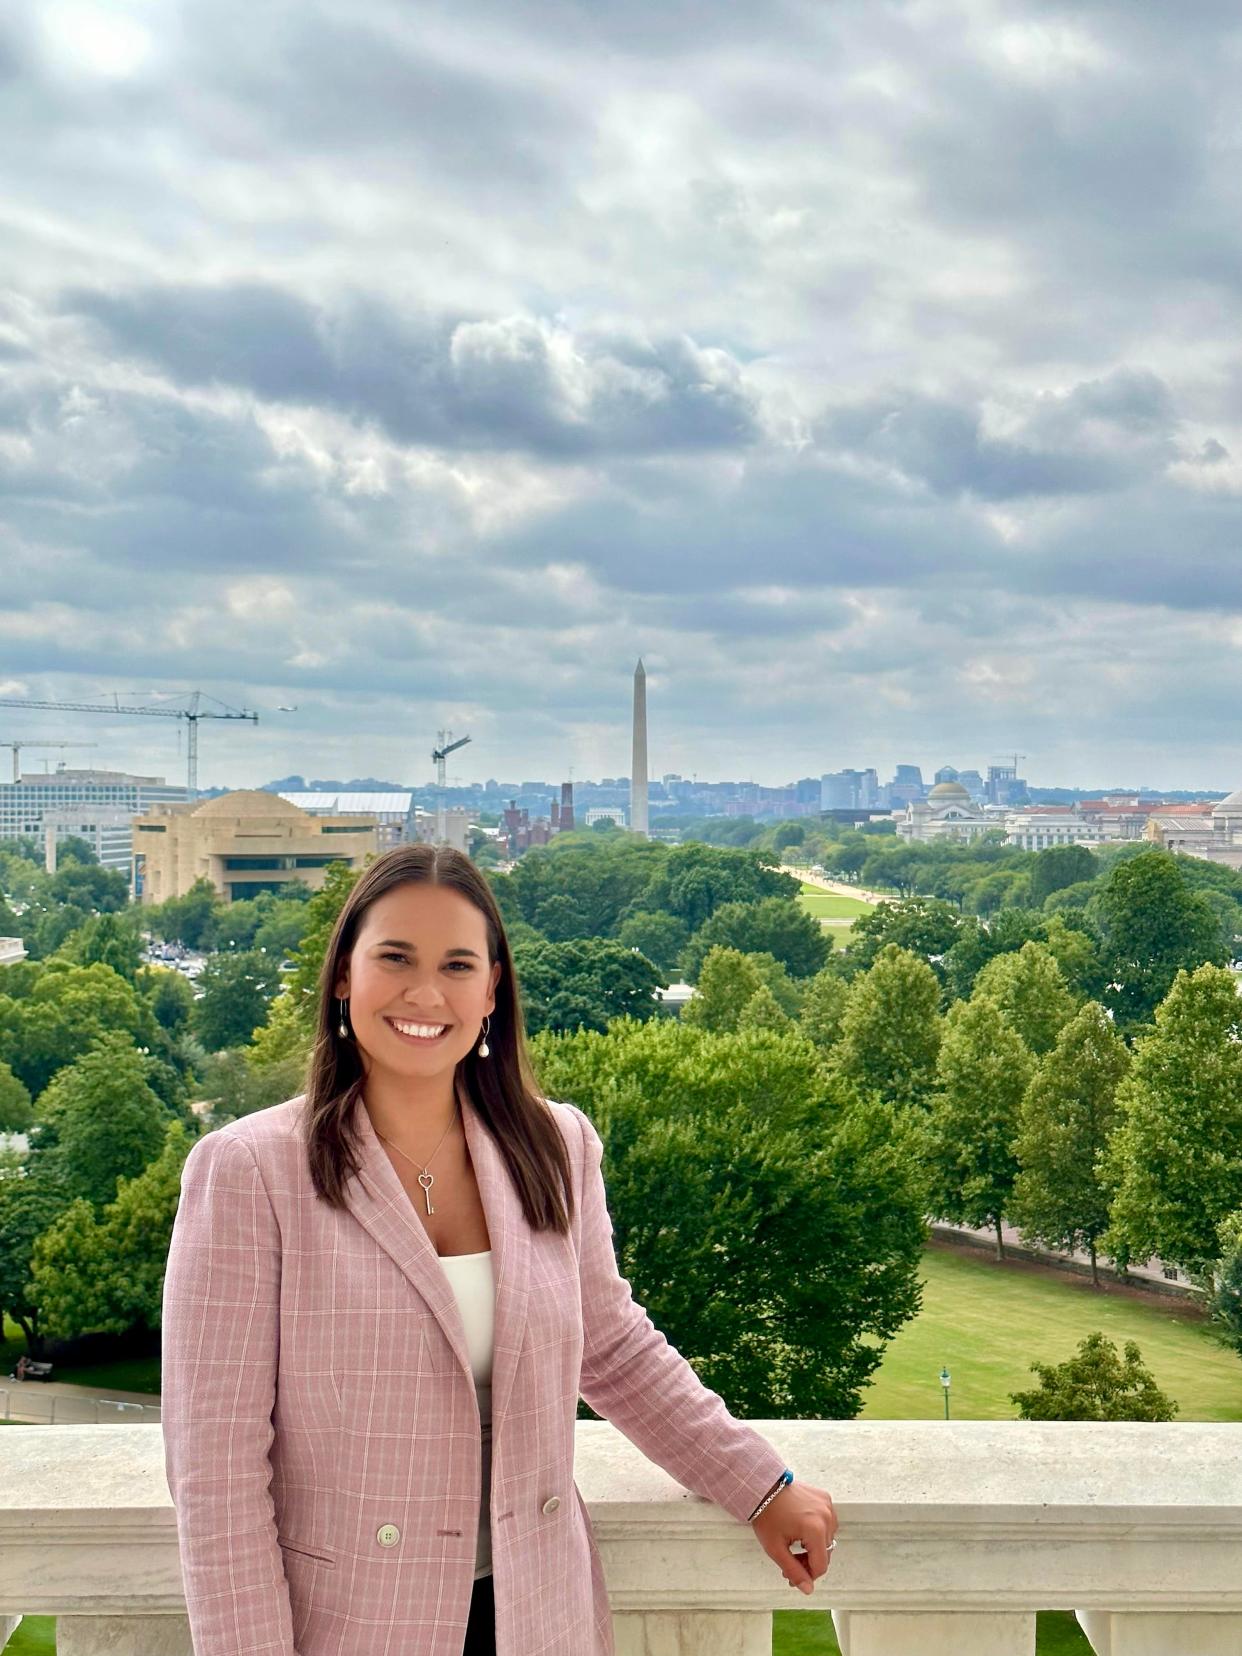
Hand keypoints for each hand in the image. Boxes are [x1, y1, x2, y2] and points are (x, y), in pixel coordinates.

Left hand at [750, 1479, 836, 1595]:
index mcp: (815, 1530)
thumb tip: (808, 1589)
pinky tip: (802, 1529)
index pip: (821, 1566)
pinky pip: (827, 1522)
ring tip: (795, 1544)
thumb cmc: (767, 1514)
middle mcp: (826, 1517)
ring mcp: (827, 1506)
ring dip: (814, 1546)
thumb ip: (794, 1571)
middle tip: (790, 1559)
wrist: (763, 1487)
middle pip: (825, 1553)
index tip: (792, 1574)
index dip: (807, 1575)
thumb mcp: (776, 1549)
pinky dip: (817, 1530)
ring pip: (827, 1539)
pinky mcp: (825, 1498)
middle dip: (808, 1561)